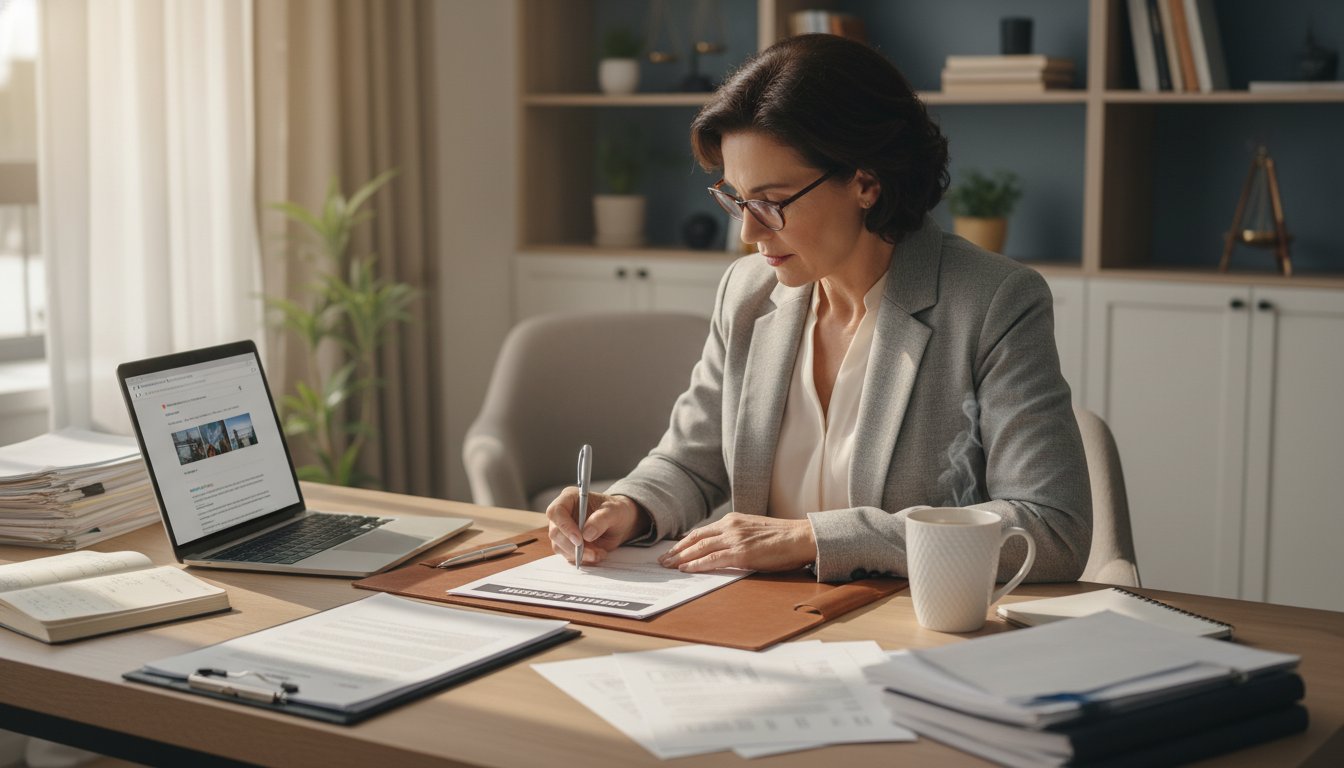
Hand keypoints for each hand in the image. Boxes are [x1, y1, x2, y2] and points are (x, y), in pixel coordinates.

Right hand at [545, 488, 650, 565]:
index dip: (564, 526)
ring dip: (579, 555)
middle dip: (573, 546)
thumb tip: (587, 534)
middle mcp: (562, 514)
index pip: (555, 511)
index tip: (579, 539)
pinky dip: (583, 558)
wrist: (619, 523)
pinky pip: (568, 555)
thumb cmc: (615, 511)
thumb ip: (601, 520)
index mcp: (569, 498)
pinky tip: (597, 554)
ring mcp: (563, 530)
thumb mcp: (614, 511)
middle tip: (592, 552)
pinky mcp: (567, 544)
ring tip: (599, 552)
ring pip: (560, 547)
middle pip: (555, 532)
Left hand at [657, 513, 815, 572]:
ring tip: (668, 566)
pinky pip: (713, 559)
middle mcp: (730, 526)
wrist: (801, 537)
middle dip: (676, 550)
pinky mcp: (741, 553)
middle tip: (662, 560)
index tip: (672, 550)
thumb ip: (736, 536)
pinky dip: (697, 564)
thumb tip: (721, 549)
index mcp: (732, 520)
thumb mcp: (753, 531)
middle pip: (695, 538)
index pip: (701, 531)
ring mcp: (735, 539)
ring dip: (681, 558)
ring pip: (699, 548)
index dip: (684, 541)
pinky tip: (686, 569)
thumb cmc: (782, 538)